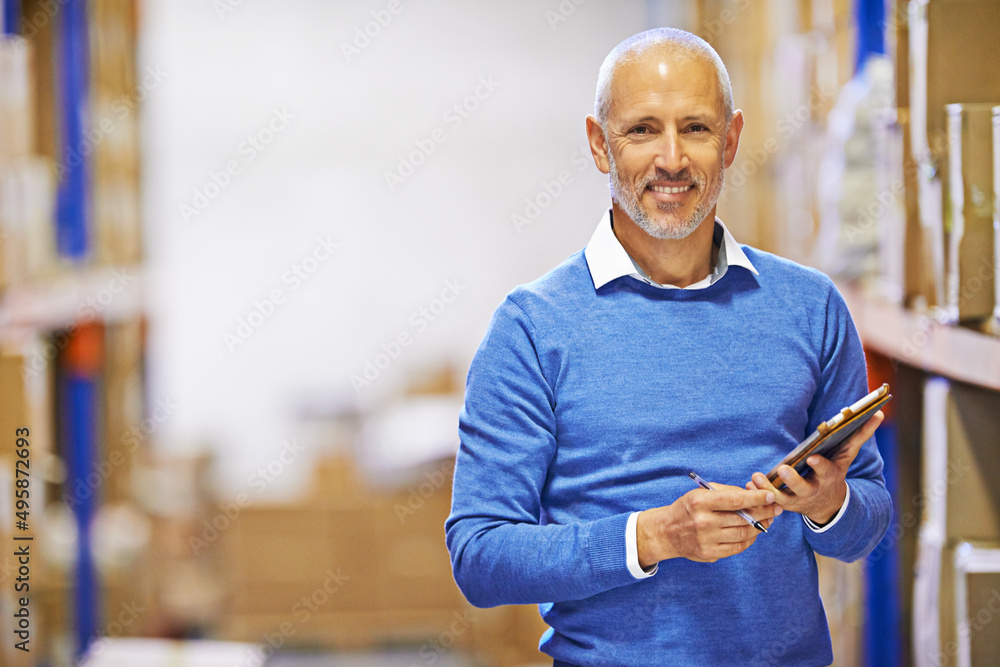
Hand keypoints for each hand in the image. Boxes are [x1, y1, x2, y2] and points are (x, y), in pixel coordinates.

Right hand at [636, 484, 781, 566]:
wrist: (666, 532)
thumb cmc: (687, 508)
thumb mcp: (700, 493)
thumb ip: (725, 492)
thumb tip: (753, 495)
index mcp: (700, 502)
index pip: (734, 500)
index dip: (756, 498)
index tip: (770, 496)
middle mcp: (703, 522)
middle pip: (743, 519)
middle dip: (764, 513)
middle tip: (776, 508)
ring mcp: (707, 540)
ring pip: (743, 534)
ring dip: (759, 527)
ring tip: (767, 520)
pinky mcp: (710, 554)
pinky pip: (737, 548)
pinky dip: (749, 540)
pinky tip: (752, 532)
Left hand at [748, 410, 883, 524]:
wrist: (828, 505)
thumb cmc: (835, 471)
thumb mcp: (848, 456)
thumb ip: (861, 435)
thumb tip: (880, 414)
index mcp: (829, 476)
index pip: (826, 470)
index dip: (820, 465)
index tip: (813, 458)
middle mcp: (813, 489)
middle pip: (802, 486)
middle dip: (792, 479)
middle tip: (783, 469)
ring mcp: (798, 499)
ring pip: (782, 497)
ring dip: (768, 488)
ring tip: (756, 476)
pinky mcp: (784, 504)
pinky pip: (769, 501)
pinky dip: (759, 492)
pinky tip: (750, 481)